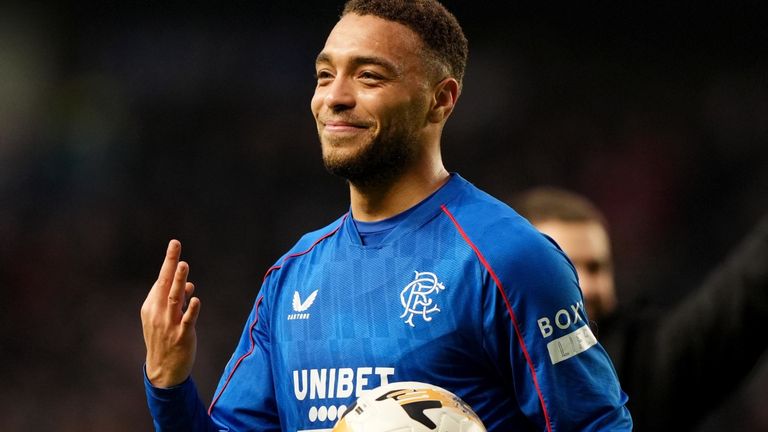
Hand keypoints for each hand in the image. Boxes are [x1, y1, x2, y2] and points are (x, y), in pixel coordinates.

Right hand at [141, 239, 200, 387]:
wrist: (162, 371)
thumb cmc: (165, 340)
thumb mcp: (165, 319)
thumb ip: (176, 301)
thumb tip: (189, 284)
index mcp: (151, 306)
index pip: (161, 280)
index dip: (169, 262)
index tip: (174, 244)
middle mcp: (158, 313)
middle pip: (165, 284)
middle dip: (170, 263)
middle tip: (175, 245)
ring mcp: (169, 324)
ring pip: (175, 299)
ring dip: (180, 282)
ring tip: (184, 265)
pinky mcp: (181, 336)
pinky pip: (187, 321)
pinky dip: (191, 310)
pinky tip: (195, 299)